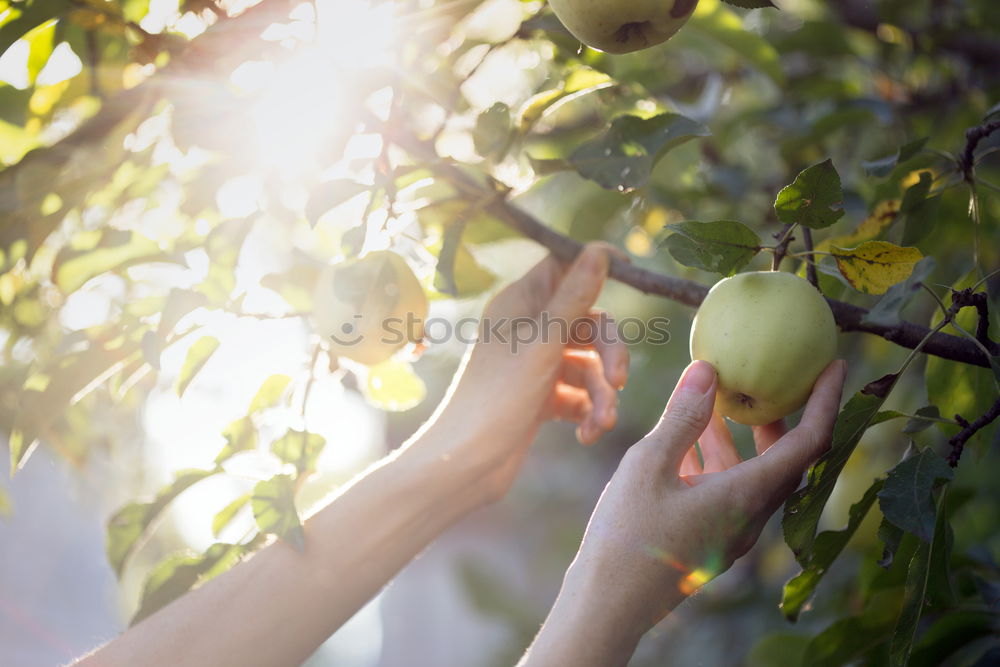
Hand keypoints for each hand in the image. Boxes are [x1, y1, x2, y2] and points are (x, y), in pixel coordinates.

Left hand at [405, 243, 628, 504]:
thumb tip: (598, 250)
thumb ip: (574, 297)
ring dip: (602, 394)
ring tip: (602, 424)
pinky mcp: (540, 398)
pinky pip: (579, 394)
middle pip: (589, 322)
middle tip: (619, 381)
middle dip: (609, 352)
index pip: (563, 266)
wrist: (466, 466)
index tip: (631, 265)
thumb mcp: (543, 345)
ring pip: (588, 364)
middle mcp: (527, 329)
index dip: (596, 263)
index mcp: (520, 304)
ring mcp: (534, 365)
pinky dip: (588, 413)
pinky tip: (586, 435)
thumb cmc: (496, 400)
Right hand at [523, 359, 846, 665]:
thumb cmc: (627, 538)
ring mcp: (729, 531)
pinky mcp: (707, 538)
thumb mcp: (648, 466)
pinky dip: (715, 459)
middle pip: (784, 459)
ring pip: (750, 474)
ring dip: (739, 436)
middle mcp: (749, 516)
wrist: (608, 605)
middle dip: (780, 416)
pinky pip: (726, 490)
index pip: (808, 442)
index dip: (825, 400)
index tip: (834, 364)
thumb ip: (682, 417)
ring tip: (714, 400)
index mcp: (747, 497)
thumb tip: (708, 368)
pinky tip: (685, 441)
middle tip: (773, 379)